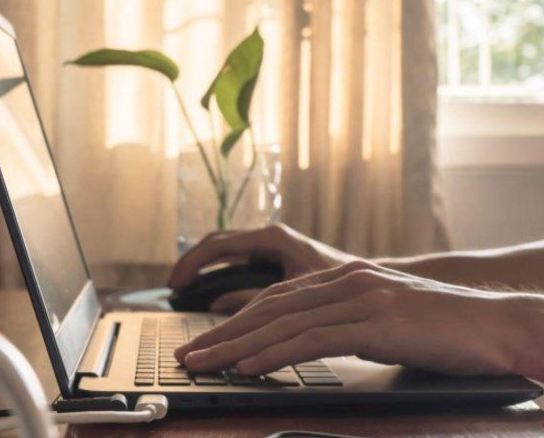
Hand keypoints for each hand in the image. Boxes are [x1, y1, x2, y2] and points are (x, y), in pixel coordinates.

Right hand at [168, 224, 359, 312]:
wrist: (371, 281)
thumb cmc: (344, 284)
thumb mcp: (296, 294)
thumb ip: (257, 299)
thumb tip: (218, 305)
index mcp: (273, 238)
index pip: (218, 245)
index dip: (192, 265)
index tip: (175, 285)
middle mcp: (269, 238)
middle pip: (216, 246)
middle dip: (192, 267)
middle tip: (171, 289)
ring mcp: (271, 247)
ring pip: (225, 253)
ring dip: (203, 270)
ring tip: (182, 291)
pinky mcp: (274, 260)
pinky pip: (237, 264)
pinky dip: (219, 277)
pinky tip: (209, 296)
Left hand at [173, 261, 522, 376]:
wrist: (501, 325)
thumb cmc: (452, 331)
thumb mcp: (393, 321)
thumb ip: (355, 324)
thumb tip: (320, 345)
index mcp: (351, 278)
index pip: (279, 298)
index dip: (238, 320)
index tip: (209, 342)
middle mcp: (350, 280)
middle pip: (270, 306)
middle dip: (224, 333)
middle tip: (188, 355)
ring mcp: (362, 297)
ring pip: (282, 322)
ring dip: (235, 347)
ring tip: (203, 365)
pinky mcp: (375, 321)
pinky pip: (310, 340)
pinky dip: (272, 355)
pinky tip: (248, 368)